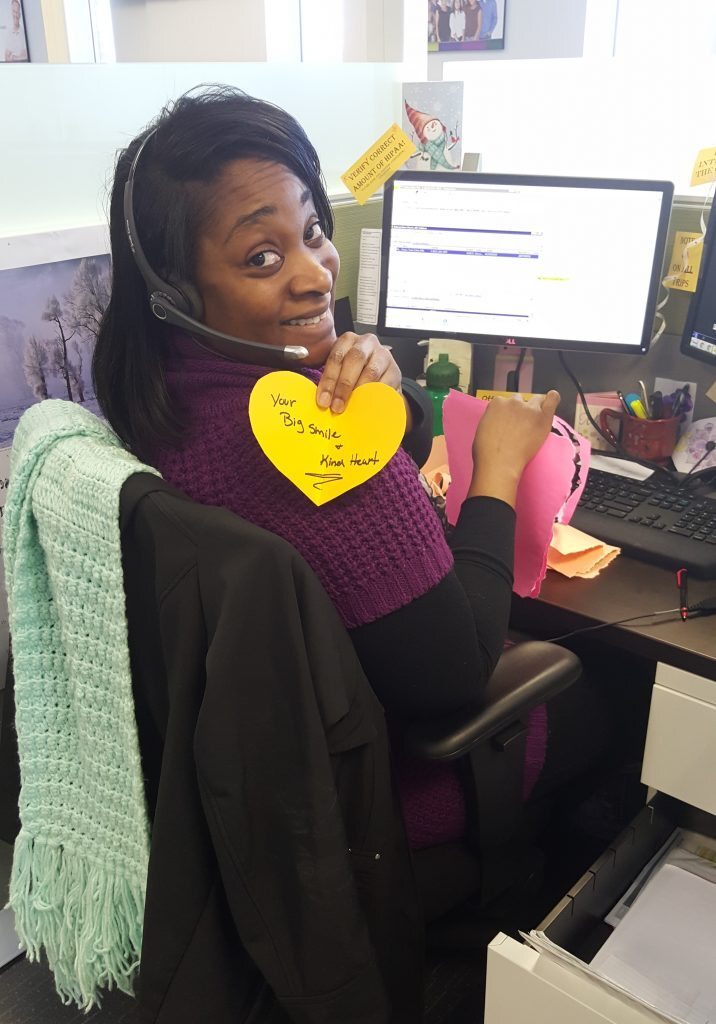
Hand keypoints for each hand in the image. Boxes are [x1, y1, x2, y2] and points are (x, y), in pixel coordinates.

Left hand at [316, 333, 400, 413]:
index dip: (329, 380)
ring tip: (351, 407)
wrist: (381, 378)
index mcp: (348, 340)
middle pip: (355, 359)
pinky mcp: (395, 370)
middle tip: (337, 406)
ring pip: (371, 371)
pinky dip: (374, 397)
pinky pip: (384, 384)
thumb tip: (322, 399)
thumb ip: (332, 380)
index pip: (336, 357)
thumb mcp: (341, 370)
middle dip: (344, 385)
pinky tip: (367, 406)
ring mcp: (383, 355)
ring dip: (359, 392)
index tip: (323, 400)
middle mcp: (366, 342)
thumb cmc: (357, 374)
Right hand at [468, 390, 560, 506]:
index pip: (505, 401)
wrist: (500, 461)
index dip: (507, 411)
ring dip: (535, 408)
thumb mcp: (483, 429)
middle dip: (520, 409)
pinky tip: (552, 399)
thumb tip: (499, 421)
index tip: (508, 420)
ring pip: (536, 399)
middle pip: (520, 399)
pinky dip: (552, 399)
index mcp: (496, 404)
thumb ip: (493, 419)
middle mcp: (513, 402)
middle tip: (520, 424)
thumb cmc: (488, 451)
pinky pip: (552, 399)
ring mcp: (528, 408)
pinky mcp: (542, 416)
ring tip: (534, 421)